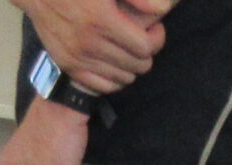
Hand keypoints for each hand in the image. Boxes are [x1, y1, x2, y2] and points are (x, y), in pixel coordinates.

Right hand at [20, 0, 167, 91]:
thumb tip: (162, 11)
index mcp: (101, 20)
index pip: (145, 47)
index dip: (155, 38)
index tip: (153, 29)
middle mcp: (89, 43)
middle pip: (138, 65)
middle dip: (145, 52)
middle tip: (139, 38)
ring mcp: (77, 58)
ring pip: (124, 78)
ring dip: (131, 65)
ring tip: (126, 48)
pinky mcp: (68, 66)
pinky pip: (104, 87)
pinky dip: (114, 78)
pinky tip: (113, 62)